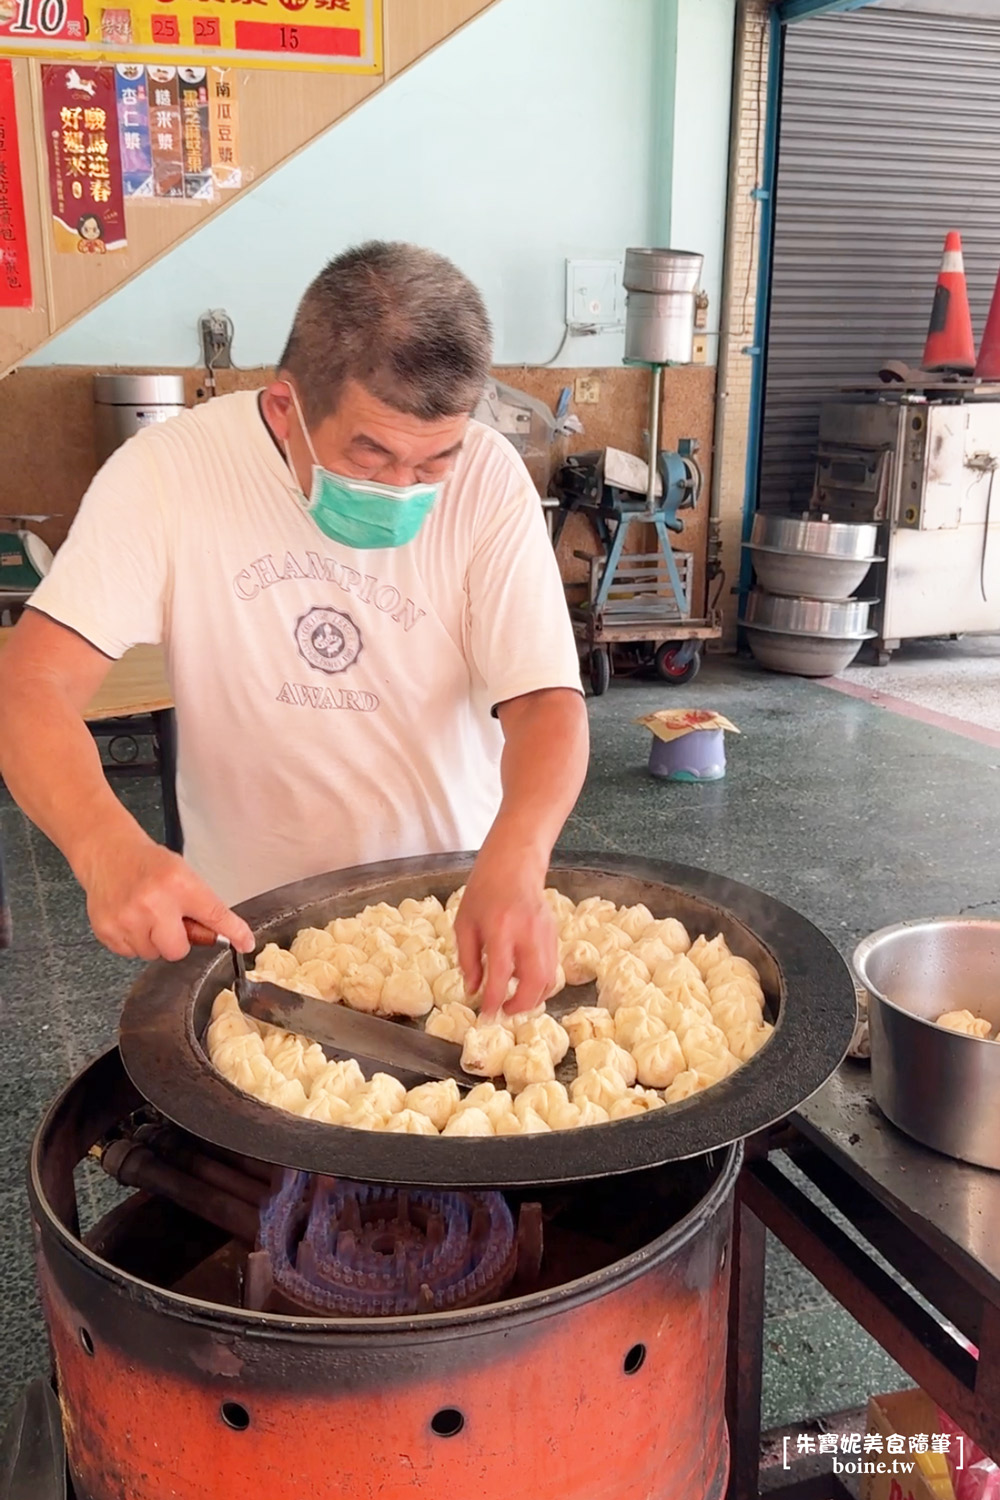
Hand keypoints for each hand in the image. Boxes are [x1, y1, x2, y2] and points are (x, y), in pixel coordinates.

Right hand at [74, 827, 253, 961]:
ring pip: (152, 954)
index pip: (214, 915)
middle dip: (177, 941)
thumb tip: (220, 937)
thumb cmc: (149, 864)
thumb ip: (201, 905)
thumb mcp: (183, 874)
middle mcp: (153, 903)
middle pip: (178, 950)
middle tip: (169, 921)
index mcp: (178, 884)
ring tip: (146, 915)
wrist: (108, 852)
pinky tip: (130, 918)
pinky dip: (133, 940)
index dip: (233, 932)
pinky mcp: (106, 930)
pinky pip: (130, 953)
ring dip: (153, 941)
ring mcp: (127, 919)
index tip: (245, 943)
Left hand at [455, 840, 557, 1017]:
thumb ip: (467, 959)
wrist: (514, 864)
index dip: (494, 999)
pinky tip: (523, 982)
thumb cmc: (484, 891)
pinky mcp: (554, 934)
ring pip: (549, 979)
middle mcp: (527, 933)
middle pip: (535, 982)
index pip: (502, 974)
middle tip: (504, 1011)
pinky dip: (539, 982)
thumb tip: (473, 990)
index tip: (487, 1014)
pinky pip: (551, 967)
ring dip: (533, 998)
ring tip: (515, 1002)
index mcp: (500, 928)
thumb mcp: (464, 923)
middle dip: (521, 1005)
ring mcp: (545, 934)